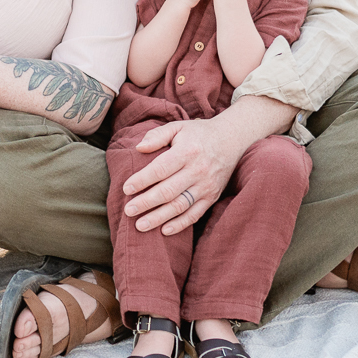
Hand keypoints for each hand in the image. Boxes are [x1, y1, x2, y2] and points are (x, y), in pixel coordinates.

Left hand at [118, 116, 248, 234]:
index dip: (142, 180)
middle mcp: (198, 170)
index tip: (126, 188)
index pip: (161, 169)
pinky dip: (180, 224)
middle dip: (146, 203)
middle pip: (168, 191)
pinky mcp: (213, 197)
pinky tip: (164, 231)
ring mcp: (206, 186)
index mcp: (187, 151)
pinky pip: (195, 214)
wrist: (231, 139)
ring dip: (159, 218)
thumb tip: (139, 148)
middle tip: (128, 211)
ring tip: (140, 226)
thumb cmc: (198, 133)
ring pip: (180, 206)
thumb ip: (157, 136)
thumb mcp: (178, 127)